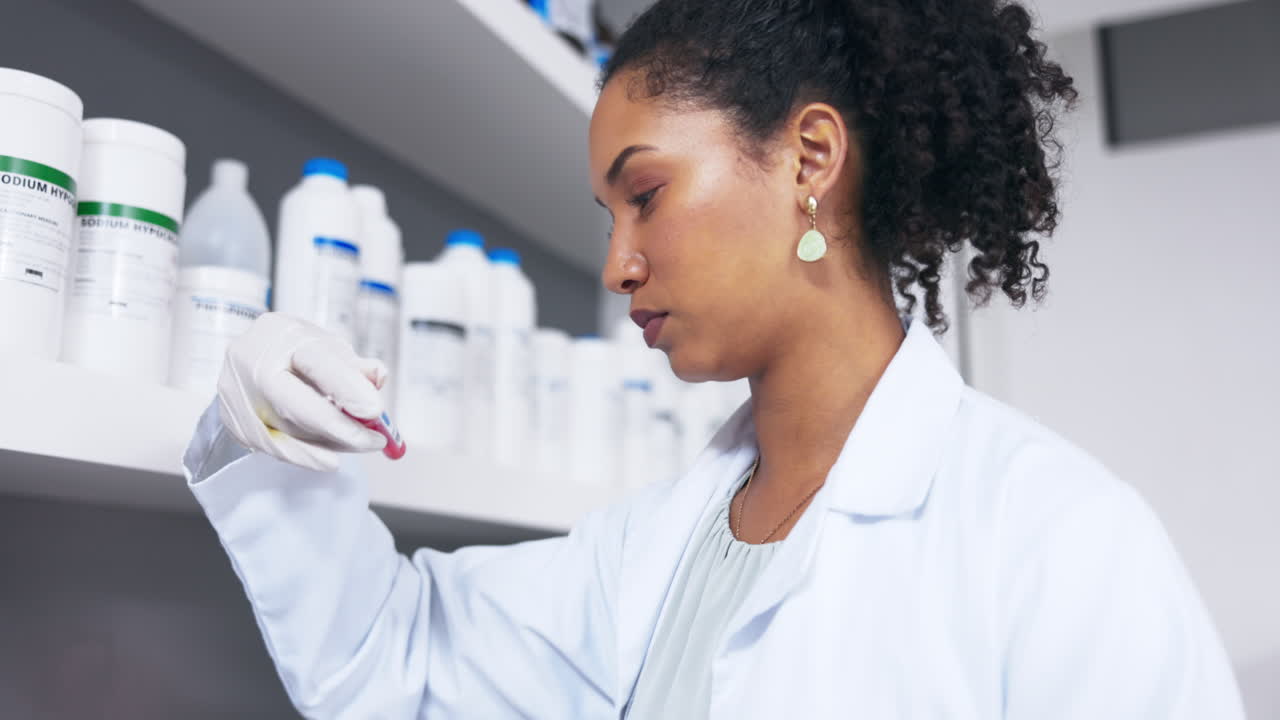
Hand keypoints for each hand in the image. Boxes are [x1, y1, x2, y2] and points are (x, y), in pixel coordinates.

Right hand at [217, 312, 388, 471]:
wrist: (250, 356)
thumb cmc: (294, 349)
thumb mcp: (327, 346)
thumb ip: (353, 365)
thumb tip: (377, 377)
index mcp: (280, 334)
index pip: (316, 362)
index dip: (346, 388)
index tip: (375, 411)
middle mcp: (250, 361)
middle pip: (295, 403)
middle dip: (340, 428)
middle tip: (375, 440)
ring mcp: (235, 393)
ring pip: (287, 430)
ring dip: (329, 444)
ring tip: (361, 443)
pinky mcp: (230, 420)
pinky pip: (272, 446)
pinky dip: (305, 454)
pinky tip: (329, 456)